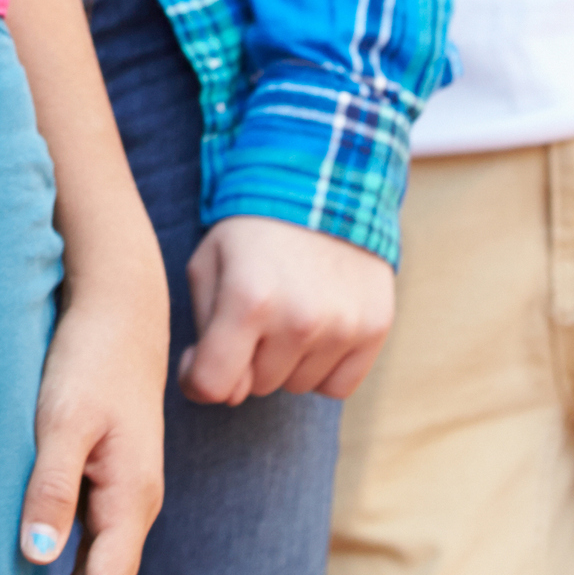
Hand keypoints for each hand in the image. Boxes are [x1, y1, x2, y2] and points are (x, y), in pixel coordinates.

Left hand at [23, 252, 164, 574]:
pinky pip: (98, 546)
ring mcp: (127, 495)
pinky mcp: (113, 481)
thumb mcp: (63, 419)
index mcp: (131, 497)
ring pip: (103, 570)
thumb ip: (51, 486)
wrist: (120, 311)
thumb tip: (36, 555)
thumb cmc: (88, 358)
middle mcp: (136, 504)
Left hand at [179, 215, 395, 403]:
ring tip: (288, 309)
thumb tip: (217, 390)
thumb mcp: (207, 264)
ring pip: (296, 386)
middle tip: (254, 314)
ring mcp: (343, 327)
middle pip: (256, 387)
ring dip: (286, 361)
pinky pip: (338, 386)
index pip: (213, 386)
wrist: (323, 184)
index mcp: (248, 301)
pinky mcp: (375, 328)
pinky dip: (324, 367)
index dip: (198, 379)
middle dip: (246, 359)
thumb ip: (203, 330)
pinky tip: (319, 327)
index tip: (200, 358)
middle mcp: (299, 320)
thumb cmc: (250, 231)